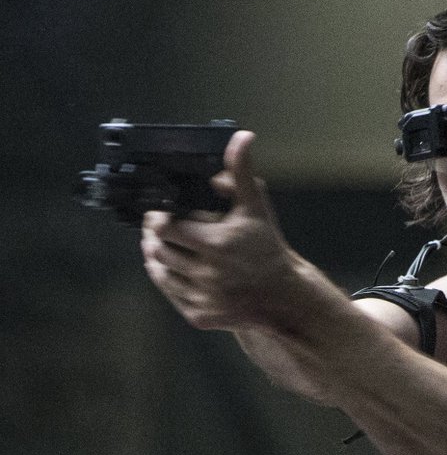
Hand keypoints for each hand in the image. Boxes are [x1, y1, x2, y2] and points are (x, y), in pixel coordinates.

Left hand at [141, 131, 304, 330]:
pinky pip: (171, 295)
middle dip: (154, 237)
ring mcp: (203, 297)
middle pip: (158, 250)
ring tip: (163, 245)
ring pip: (161, 273)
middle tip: (158, 227)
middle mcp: (208, 274)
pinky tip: (174, 268)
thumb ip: (242, 173)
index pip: (165, 227)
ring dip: (157, 257)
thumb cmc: (267, 248)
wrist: (284, 297)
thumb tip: (241, 138)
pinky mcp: (200, 316)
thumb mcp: (256, 209)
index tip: (162, 212)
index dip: (158, 218)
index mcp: (216, 244)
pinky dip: (168, 280)